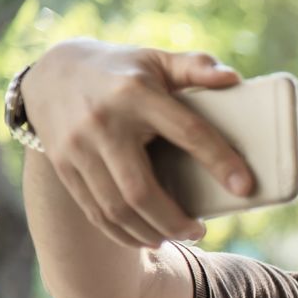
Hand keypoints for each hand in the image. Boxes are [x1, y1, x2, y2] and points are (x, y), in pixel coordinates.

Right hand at [23, 38, 252, 247]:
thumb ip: (196, 65)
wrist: (53, 72)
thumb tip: (232, 78)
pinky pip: (94, 211)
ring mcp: (78, 148)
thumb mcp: (158, 59)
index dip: (220, 161)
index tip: (245, 187)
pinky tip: (147, 237)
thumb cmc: (122, 70)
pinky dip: (123, 233)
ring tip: (178, 236)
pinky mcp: (64, 166)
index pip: (187, 132)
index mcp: (136, 94)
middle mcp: (103, 123)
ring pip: (116, 208)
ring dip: (151, 232)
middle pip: (140, 190)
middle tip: (200, 231)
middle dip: (174, 221)